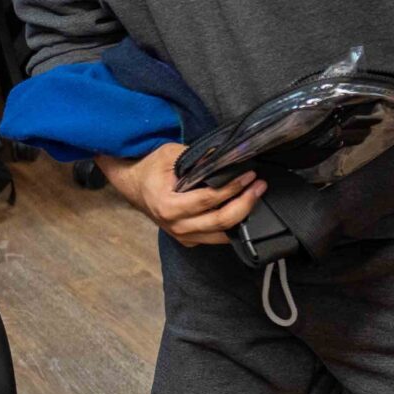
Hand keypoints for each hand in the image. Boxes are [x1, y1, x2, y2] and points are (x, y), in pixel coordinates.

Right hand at [99, 144, 266, 246]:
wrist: (133, 185)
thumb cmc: (150, 168)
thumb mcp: (171, 154)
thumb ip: (198, 157)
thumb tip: (226, 156)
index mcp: (169, 206)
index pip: (209, 199)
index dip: (233, 188)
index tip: (250, 175)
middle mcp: (176, 226)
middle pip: (220, 221)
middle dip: (245, 204)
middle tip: (259, 186)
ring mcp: (182, 236)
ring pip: (221, 235)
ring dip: (242, 217)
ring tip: (256, 197)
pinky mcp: (188, 240)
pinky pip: (215, 238)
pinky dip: (232, 227)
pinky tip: (243, 211)